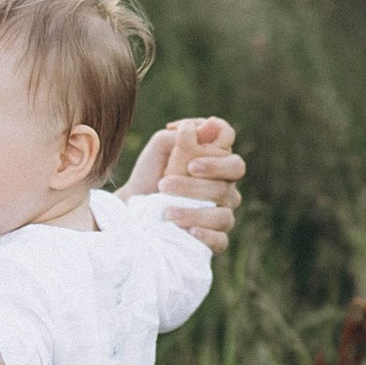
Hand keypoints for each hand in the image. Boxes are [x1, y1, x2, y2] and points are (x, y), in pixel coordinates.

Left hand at [127, 113, 243, 253]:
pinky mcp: (214, 239)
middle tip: (172, 179)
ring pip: (224, 213)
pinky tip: (189, 231)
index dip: (218, 151)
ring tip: (166, 211)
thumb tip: (209, 125)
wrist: (132, 207)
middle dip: (202, 179)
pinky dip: (206, 235)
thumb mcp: (160, 148)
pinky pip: (221, 240)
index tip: (191, 156)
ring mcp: (222, 215)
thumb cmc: (151, 173)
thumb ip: (181, 135)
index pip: (233, 154)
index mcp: (217, 163)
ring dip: (194, 211)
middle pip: (230, 180)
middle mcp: (225, 188)